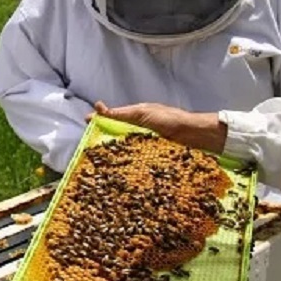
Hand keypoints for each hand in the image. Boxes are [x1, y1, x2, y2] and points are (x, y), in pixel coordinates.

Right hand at [90, 101, 227, 152]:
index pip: (112, 119)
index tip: (86, 124)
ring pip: (125, 151)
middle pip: (116, 137)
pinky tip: (118, 172)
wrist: (194, 135)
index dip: (99, 122)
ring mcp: (145, 145)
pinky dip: (127, 165)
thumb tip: (98, 108)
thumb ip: (121, 114)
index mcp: (135, 118)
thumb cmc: (169, 120)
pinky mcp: (152, 158)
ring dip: (114, 156)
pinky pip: (136, 161)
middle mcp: (138, 132)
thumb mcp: (142, 113)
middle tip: (88, 150)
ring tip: (98, 164)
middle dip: (103, 142)